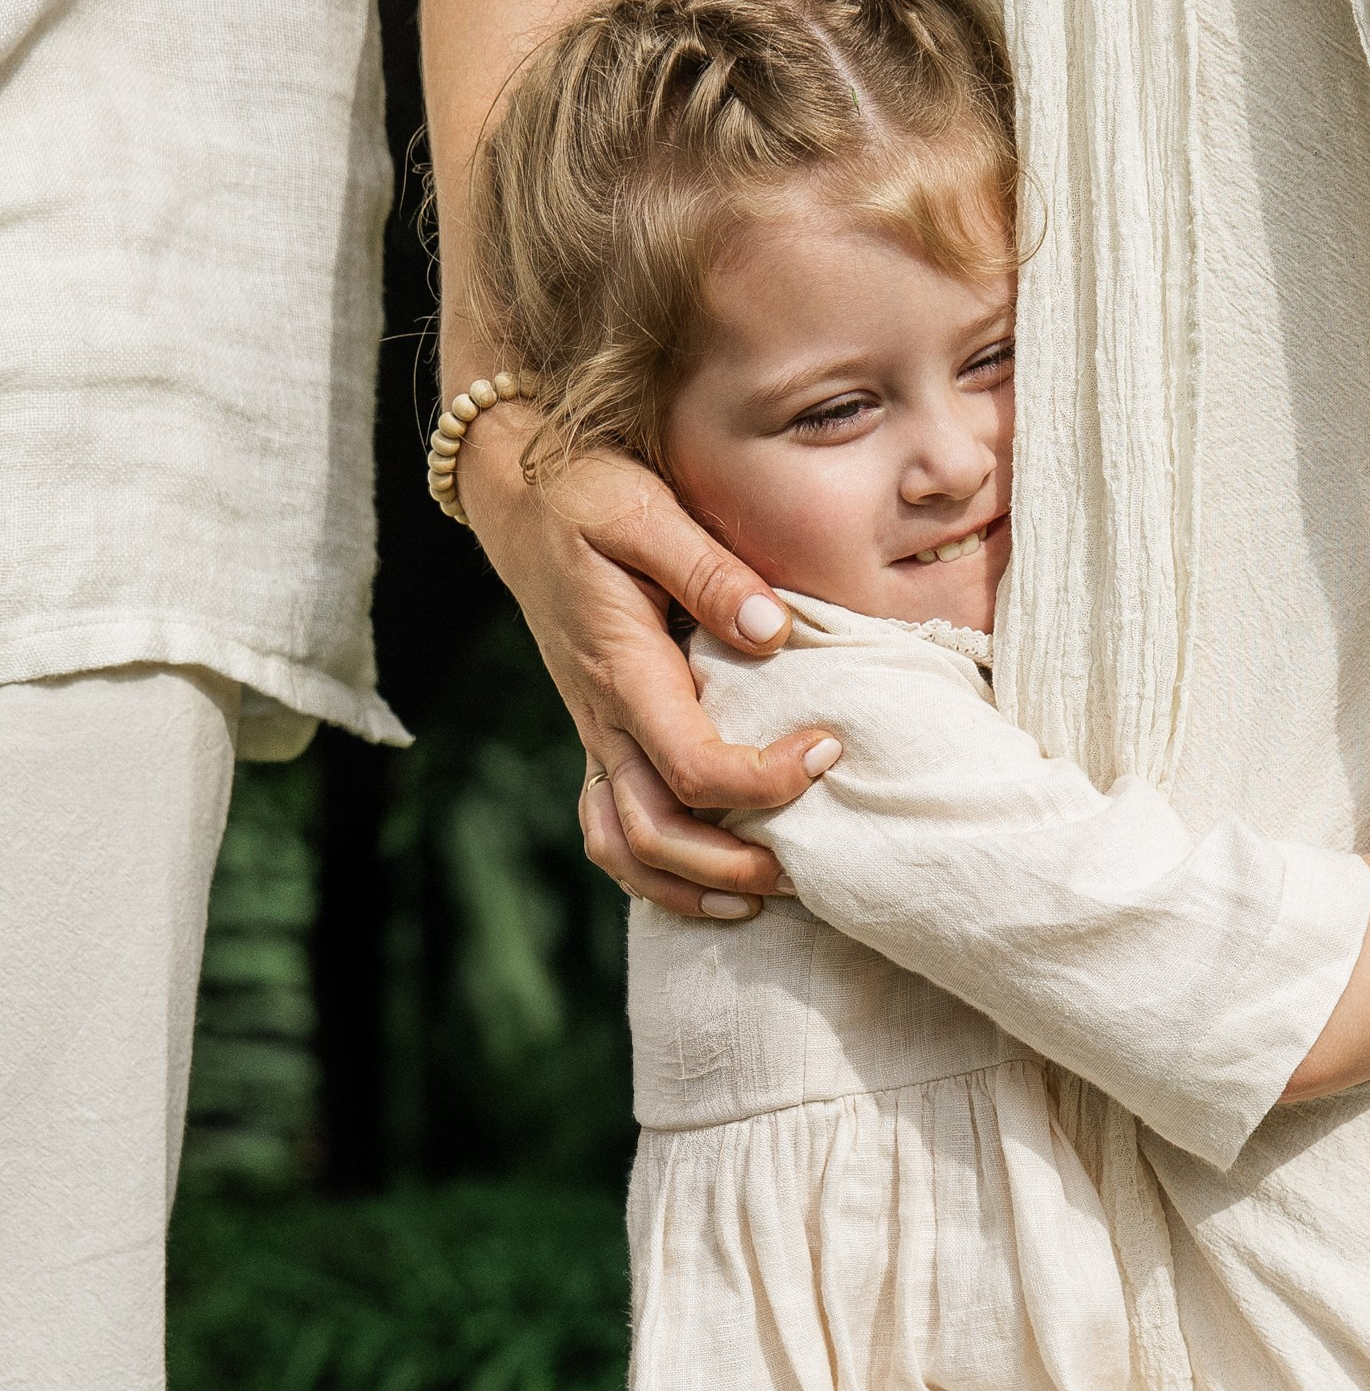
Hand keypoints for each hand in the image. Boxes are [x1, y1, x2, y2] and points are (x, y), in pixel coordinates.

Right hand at [458, 413, 834, 920]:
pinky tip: (714, 879)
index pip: (694, 766)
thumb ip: (709, 571)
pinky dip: (657, 871)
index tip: (828, 750)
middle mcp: (603, 720)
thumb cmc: (587, 495)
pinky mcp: (600, 737)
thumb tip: (773, 631)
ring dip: (691, 888)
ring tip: (764, 896)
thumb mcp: (645, 509)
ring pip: (625, 848)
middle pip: (658, 833)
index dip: (766, 781)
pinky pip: (612, 829)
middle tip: (808, 864)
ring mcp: (596, 736)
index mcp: (622, 672)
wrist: (520, 499)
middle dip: (734, 865)